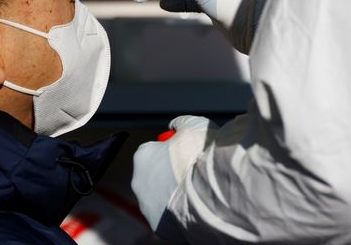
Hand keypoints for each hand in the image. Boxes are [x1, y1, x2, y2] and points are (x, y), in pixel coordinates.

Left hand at [131, 115, 217, 240]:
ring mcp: (148, 207)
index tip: (185, 153)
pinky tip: (197, 205)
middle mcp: (138, 182)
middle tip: (193, 173)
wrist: (211, 190)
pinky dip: (180, 212)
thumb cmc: (201, 154)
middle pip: (155, 176)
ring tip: (198, 190)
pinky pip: (170, 217)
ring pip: (161, 198)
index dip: (170, 151)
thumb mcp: (194, 125)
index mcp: (142, 157)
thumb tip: (176, 125)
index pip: (152, 151)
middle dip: (170, 174)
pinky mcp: (160, 227)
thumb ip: (181, 123)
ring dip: (175, 194)